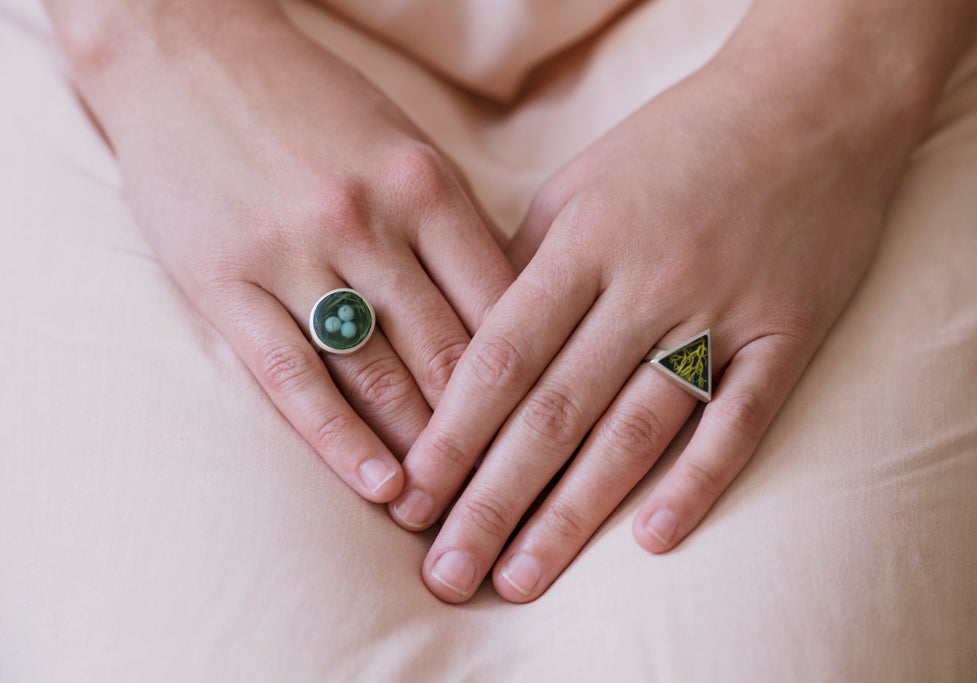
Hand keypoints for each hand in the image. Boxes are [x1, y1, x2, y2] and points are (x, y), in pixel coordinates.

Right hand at [62, 2, 513, 500]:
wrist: (186, 49)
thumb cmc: (313, 105)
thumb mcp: (404, 146)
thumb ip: (455, 228)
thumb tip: (511, 317)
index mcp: (424, 182)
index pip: (500, 304)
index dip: (537, 378)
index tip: (557, 432)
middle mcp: (366, 219)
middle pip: (448, 350)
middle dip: (489, 434)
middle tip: (519, 493)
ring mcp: (293, 252)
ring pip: (379, 374)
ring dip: (423, 452)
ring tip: (456, 509)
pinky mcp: (225, 281)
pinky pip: (293, 377)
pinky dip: (341, 439)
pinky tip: (379, 484)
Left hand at [389, 21, 935, 600]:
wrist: (815, 101)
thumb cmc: (680, 143)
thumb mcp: (581, 185)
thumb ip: (527, 266)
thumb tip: (474, 354)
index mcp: (584, 241)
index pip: (501, 357)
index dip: (452, 435)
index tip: (412, 499)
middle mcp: (646, 281)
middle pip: (556, 410)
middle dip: (493, 500)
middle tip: (447, 574)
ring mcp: (722, 311)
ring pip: (636, 430)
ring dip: (574, 514)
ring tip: (521, 578)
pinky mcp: (789, 333)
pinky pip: (740, 420)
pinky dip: (700, 483)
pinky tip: (653, 541)